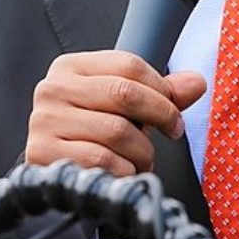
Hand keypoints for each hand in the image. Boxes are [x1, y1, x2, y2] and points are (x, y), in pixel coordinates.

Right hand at [25, 50, 205, 175]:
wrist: (52, 174)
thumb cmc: (92, 132)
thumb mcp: (123, 106)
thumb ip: (161, 92)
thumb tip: (197, 83)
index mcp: (71, 67)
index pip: (129, 65)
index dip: (162, 89)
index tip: (176, 113)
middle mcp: (53, 89)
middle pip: (125, 93)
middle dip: (161, 115)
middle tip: (173, 131)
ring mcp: (44, 121)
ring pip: (117, 131)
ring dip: (143, 151)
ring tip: (144, 159)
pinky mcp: (42, 155)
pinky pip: (102, 161)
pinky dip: (124, 170)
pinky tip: (124, 172)